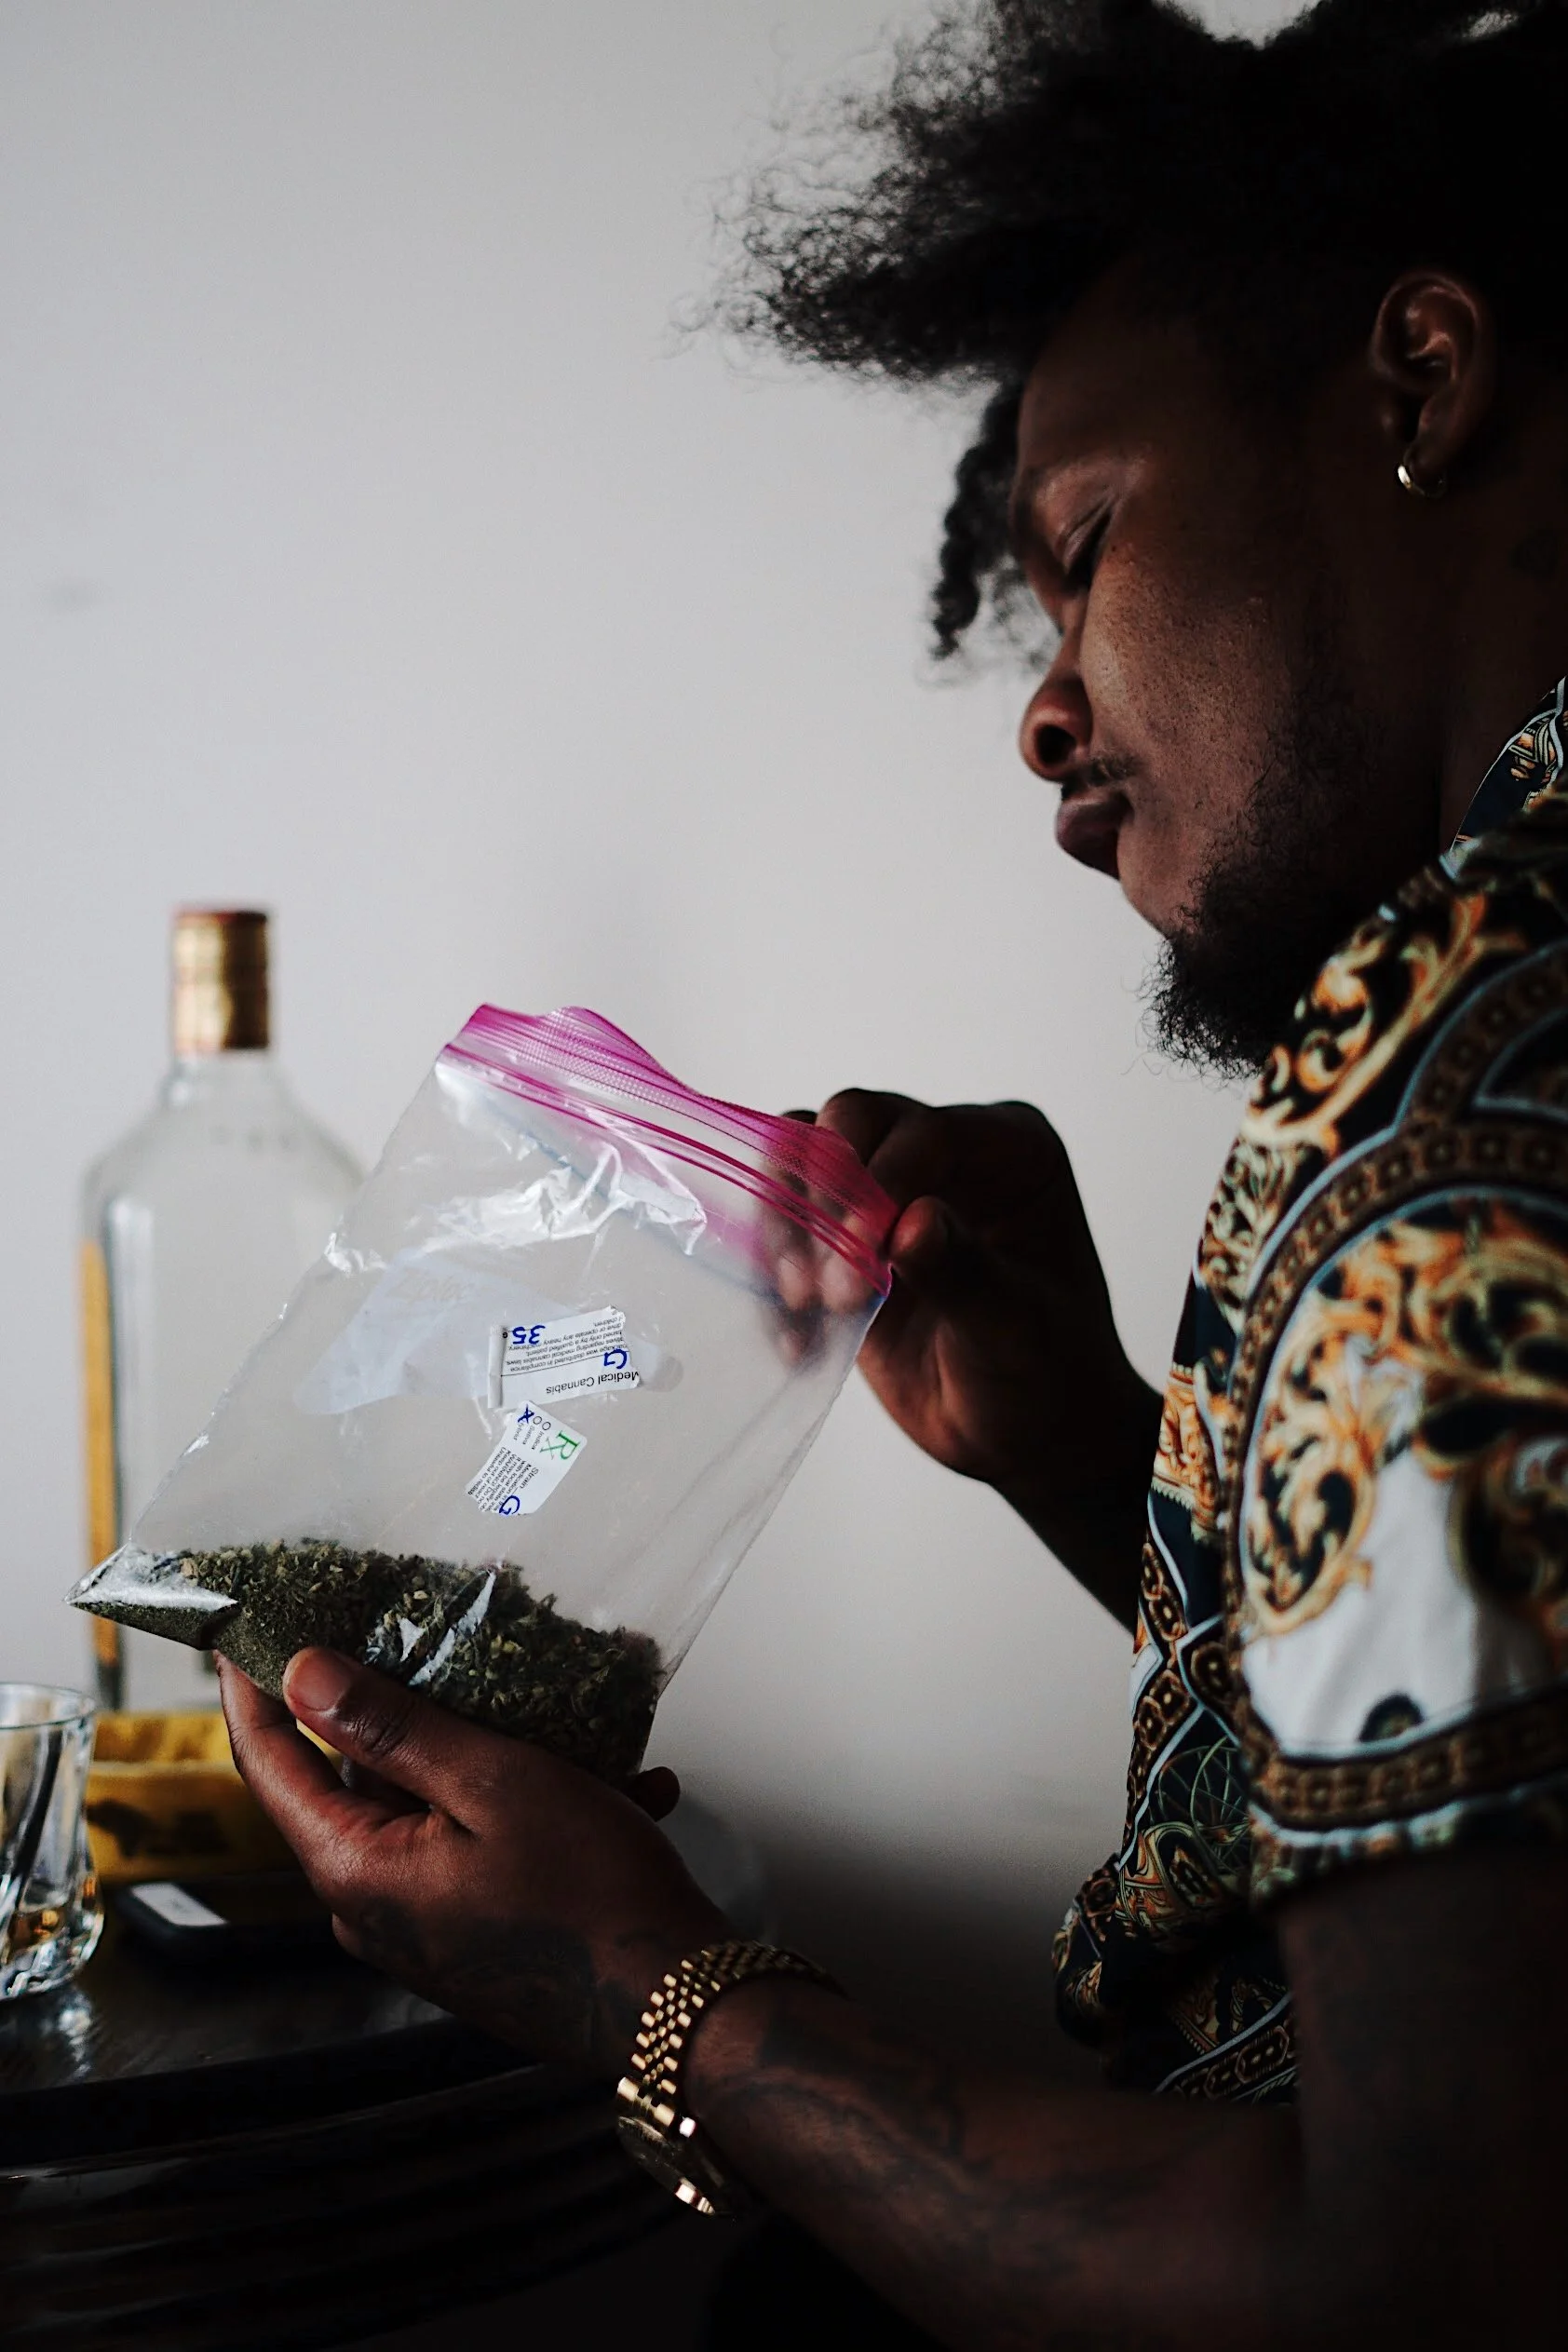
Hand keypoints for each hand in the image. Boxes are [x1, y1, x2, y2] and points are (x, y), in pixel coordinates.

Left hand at [218, 1650, 726, 2072]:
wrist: (674, 2005)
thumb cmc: (594, 1897)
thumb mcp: (493, 1781)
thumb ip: (393, 1726)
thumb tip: (303, 1675)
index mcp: (358, 1870)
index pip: (271, 1765)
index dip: (255, 1689)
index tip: (248, 1627)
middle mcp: (373, 1908)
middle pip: (352, 1780)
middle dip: (393, 1706)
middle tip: (417, 1631)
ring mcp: (422, 1927)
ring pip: (424, 1806)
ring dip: (478, 1753)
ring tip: (552, 1707)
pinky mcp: (469, 1935)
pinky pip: (471, 1845)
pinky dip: (525, 1806)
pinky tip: (608, 1782)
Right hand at [803, 1091, 1160, 1620]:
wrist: (1025, 1435)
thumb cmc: (1047, 1373)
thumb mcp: (1016, 1330)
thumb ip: (965, 1273)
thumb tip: (912, 1223)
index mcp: (1011, 1152)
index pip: (926, 1129)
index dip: (881, 1178)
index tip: (861, 1251)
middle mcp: (945, 1151)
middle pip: (850, 1122)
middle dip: (825, 1197)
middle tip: (827, 1283)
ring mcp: (887, 1187)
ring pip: (800, 1161)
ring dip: (789, 1232)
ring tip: (807, 1305)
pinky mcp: (841, 1234)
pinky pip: (782, 1222)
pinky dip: (775, 1275)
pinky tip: (800, 1339)